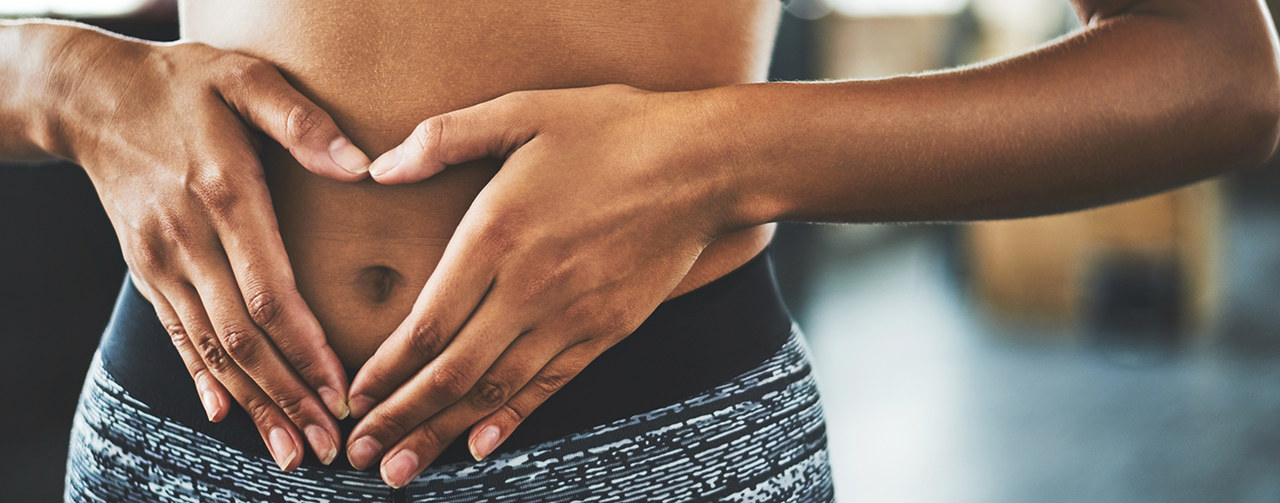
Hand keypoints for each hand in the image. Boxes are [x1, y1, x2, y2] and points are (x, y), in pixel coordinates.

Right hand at [47, 26, 370, 468]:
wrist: (92, 96)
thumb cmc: (184, 84)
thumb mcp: (244, 79)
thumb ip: (303, 123)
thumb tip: (361, 167)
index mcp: (223, 198)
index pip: (269, 295)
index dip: (306, 351)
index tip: (340, 394)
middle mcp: (188, 241)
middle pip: (243, 338)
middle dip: (288, 398)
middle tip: (326, 448)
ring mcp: (162, 261)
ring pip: (212, 348)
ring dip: (254, 404)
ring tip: (291, 451)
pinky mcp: (147, 270)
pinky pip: (177, 334)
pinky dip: (202, 376)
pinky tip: (225, 413)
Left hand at [343, 84, 743, 485]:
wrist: (704, 163)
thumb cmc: (613, 128)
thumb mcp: (523, 110)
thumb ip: (445, 137)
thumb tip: (378, 169)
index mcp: (496, 235)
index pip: (426, 324)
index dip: (383, 371)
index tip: (351, 399)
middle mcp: (528, 288)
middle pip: (451, 372)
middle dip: (399, 419)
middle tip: (358, 456)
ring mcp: (571, 316)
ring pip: (495, 391)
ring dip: (442, 434)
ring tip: (402, 471)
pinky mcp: (606, 330)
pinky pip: (549, 386)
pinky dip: (511, 420)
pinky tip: (480, 446)